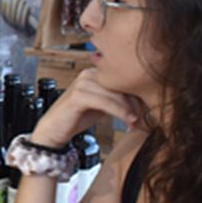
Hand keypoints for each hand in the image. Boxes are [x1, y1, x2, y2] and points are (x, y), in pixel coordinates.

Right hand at [29, 67, 143, 148]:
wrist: (53, 130)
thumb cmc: (76, 117)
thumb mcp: (101, 106)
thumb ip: (118, 100)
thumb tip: (144, 103)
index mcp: (95, 72)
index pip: (123, 80)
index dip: (138, 95)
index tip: (148, 111)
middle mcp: (89, 74)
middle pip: (122, 85)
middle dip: (136, 104)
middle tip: (145, 120)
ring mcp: (82, 83)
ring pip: (116, 94)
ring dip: (130, 110)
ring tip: (137, 123)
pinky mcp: (78, 95)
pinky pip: (106, 102)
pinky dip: (120, 113)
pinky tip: (128, 122)